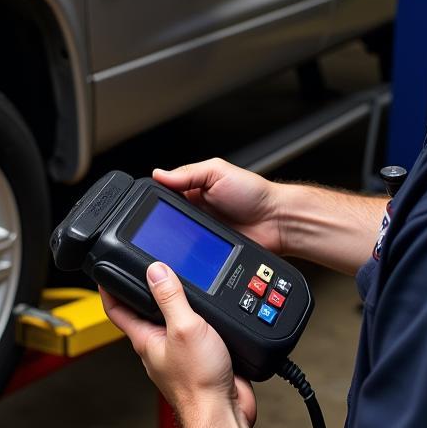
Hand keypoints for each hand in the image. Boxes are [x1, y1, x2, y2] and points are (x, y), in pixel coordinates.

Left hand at [100, 262, 256, 427]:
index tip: (106, 269)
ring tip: (181, 281)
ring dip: (177, 302)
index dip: (109, 287)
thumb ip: (170, 298)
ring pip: (173, 320)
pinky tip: (210, 309)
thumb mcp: (183, 328)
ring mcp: (179, 353)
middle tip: (149, 267)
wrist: (223, 414)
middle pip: (145, 312)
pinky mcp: (201, 358)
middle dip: (147, 289)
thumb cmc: (198, 383)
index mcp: (146, 338)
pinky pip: (196, 331)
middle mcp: (159, 345)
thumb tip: (155, 270)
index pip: (117, 309)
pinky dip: (201, 316)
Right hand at [153, 159, 283, 253]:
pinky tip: (189, 253)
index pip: (165, 195)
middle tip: (165, 226)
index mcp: (193, 190)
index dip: (156, 202)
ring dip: (176, 241)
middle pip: (168, 220)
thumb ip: (189, 173)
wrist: (276, 221)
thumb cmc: (253, 193)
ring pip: (178, 240)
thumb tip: (159, 173)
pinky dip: (189, 255)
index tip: (150, 207)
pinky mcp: (209, 253)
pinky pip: (192, 256)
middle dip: (165, 224)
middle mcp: (195, 212)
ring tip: (178, 239)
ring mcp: (202, 233)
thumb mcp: (218, 171)